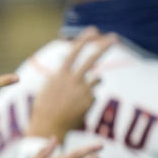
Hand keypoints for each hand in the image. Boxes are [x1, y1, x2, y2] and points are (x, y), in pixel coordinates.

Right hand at [27, 27, 115, 141]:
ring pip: (97, 78)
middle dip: (103, 47)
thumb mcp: (47, 87)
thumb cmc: (44, 107)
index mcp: (60, 75)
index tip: (92, 30)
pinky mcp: (89, 101)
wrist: (48, 126)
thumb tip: (65, 60)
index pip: (74, 53)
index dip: (83, 41)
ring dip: (94, 81)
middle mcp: (73, 80)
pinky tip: (77, 107)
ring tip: (79, 94)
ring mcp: (83, 90)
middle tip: (114, 37)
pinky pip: (93, 94)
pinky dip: (87, 98)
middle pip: (92, 59)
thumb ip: (59, 74)